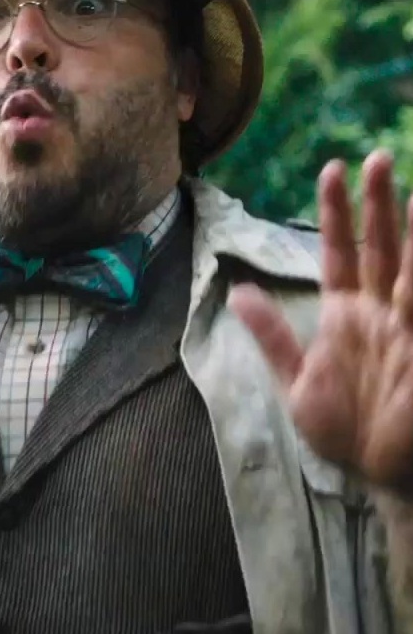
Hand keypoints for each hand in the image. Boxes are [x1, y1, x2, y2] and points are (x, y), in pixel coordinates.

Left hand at [229, 149, 412, 501]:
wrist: (381, 477)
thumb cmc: (345, 432)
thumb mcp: (296, 381)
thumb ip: (272, 336)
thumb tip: (239, 290)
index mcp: (345, 315)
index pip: (342, 251)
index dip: (338, 212)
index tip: (332, 169)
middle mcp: (381, 312)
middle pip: (381, 246)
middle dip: (378, 203)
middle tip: (375, 157)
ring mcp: (407, 328)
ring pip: (412, 266)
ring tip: (410, 184)